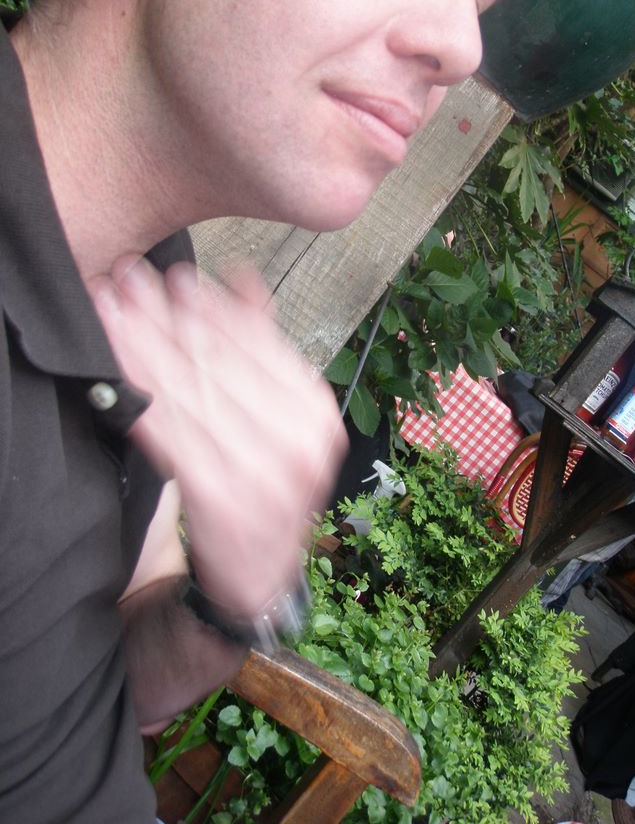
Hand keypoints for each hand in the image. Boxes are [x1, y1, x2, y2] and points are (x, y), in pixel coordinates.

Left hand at [88, 256, 346, 616]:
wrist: (260, 569)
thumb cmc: (264, 480)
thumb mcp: (280, 413)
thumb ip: (263, 347)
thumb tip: (242, 276)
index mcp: (316, 411)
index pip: (256, 343)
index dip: (209, 303)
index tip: (171, 274)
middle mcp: (300, 441)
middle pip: (218, 362)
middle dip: (165, 315)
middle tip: (127, 279)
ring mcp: (266, 474)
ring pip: (189, 394)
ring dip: (143, 347)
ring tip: (111, 311)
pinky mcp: (224, 501)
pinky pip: (172, 440)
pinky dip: (141, 401)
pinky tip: (116, 371)